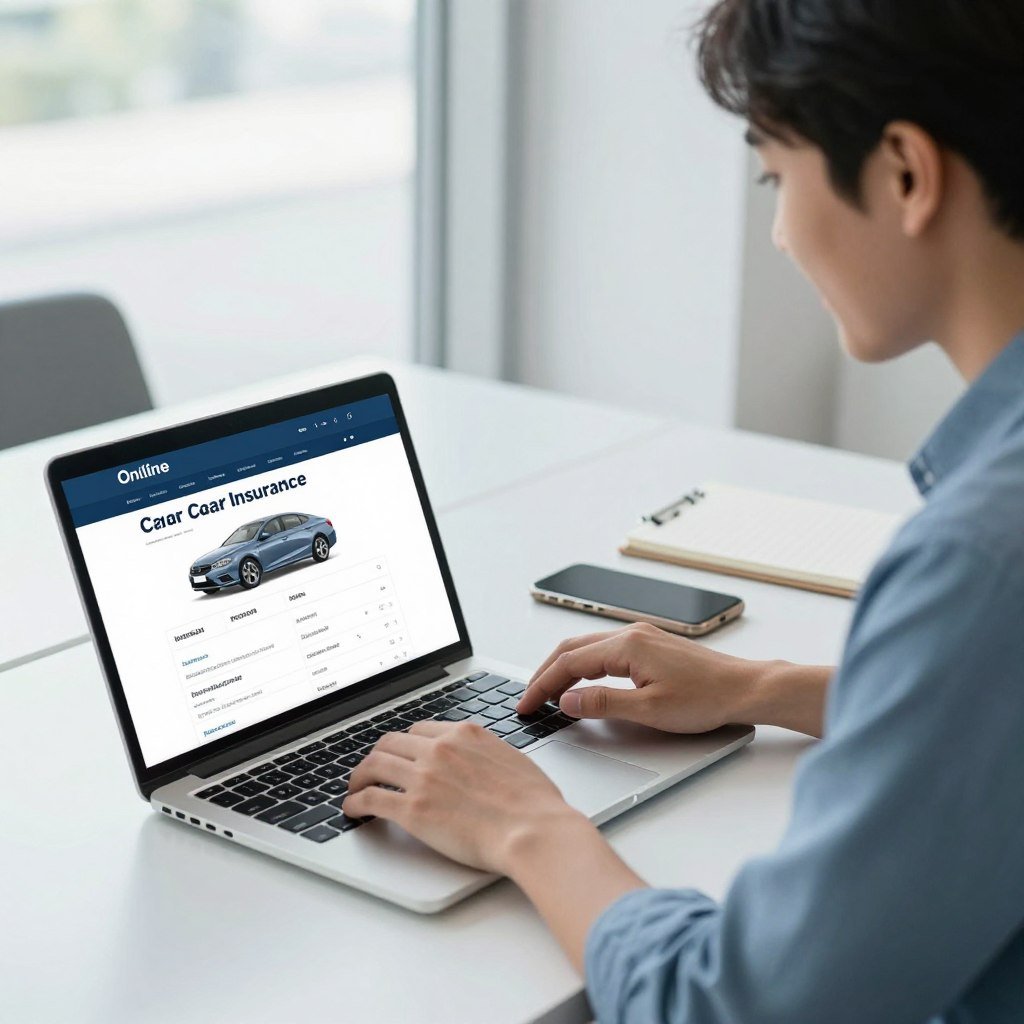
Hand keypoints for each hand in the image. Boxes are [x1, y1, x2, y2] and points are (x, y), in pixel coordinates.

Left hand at [341, 720, 585, 873]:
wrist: (533, 830)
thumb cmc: (533, 803)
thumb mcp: (511, 759)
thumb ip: (487, 753)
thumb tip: (481, 760)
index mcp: (463, 734)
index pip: (419, 730)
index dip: (405, 744)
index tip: (399, 754)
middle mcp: (439, 750)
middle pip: (390, 743)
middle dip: (377, 755)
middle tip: (371, 769)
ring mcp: (423, 778)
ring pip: (374, 766)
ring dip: (358, 776)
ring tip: (354, 788)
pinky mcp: (412, 810)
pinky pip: (370, 799)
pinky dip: (355, 803)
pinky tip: (352, 809)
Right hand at [517, 622, 761, 733]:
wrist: (745, 688)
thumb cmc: (707, 698)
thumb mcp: (650, 710)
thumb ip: (604, 704)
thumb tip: (568, 702)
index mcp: (627, 646)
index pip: (570, 663)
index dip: (543, 685)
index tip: (527, 705)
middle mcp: (630, 634)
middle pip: (572, 649)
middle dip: (546, 674)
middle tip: (529, 700)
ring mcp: (640, 637)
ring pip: (586, 647)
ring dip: (563, 668)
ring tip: (548, 693)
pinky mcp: (649, 645)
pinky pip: (603, 650)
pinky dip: (582, 665)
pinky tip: (580, 681)